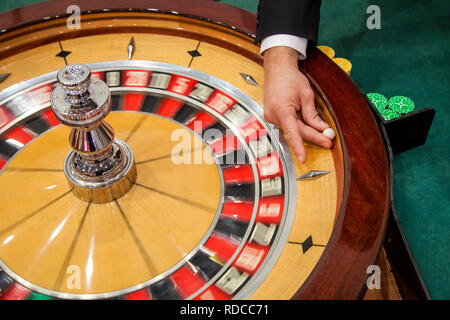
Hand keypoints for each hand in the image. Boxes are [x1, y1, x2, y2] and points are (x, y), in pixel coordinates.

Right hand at [263, 46, 332, 162]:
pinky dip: (298, 125)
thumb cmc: (289, 78)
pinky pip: (288, 124)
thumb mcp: (306, 95)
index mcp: (281, 109)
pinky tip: (306, 123)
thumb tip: (321, 128)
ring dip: (306, 130)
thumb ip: (312, 114)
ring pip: (292, 129)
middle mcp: (273, 115)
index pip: (292, 132)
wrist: (276, 69)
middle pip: (296, 131)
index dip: (298, 146)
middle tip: (327, 141)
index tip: (303, 158)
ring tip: (321, 131)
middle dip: (313, 136)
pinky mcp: (272, 116)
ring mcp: (271, 117)